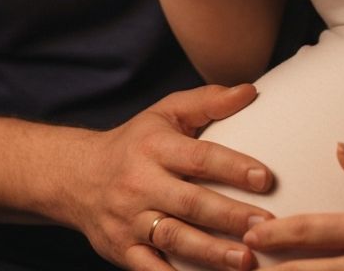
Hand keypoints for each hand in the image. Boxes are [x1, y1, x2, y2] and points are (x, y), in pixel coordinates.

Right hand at [63, 84, 273, 270]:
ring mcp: (130, 220)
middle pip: (191, 202)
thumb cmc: (136, 141)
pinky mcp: (121, 250)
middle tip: (264, 227)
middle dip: (229, 216)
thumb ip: (209, 101)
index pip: (200, 157)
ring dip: (211, 252)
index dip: (233, 168)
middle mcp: (141, 184)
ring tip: (245, 260)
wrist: (77, 177)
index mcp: (155, 147)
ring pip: (174, 238)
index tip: (266, 179)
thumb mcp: (167, 112)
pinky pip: (150, 269)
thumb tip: (250, 91)